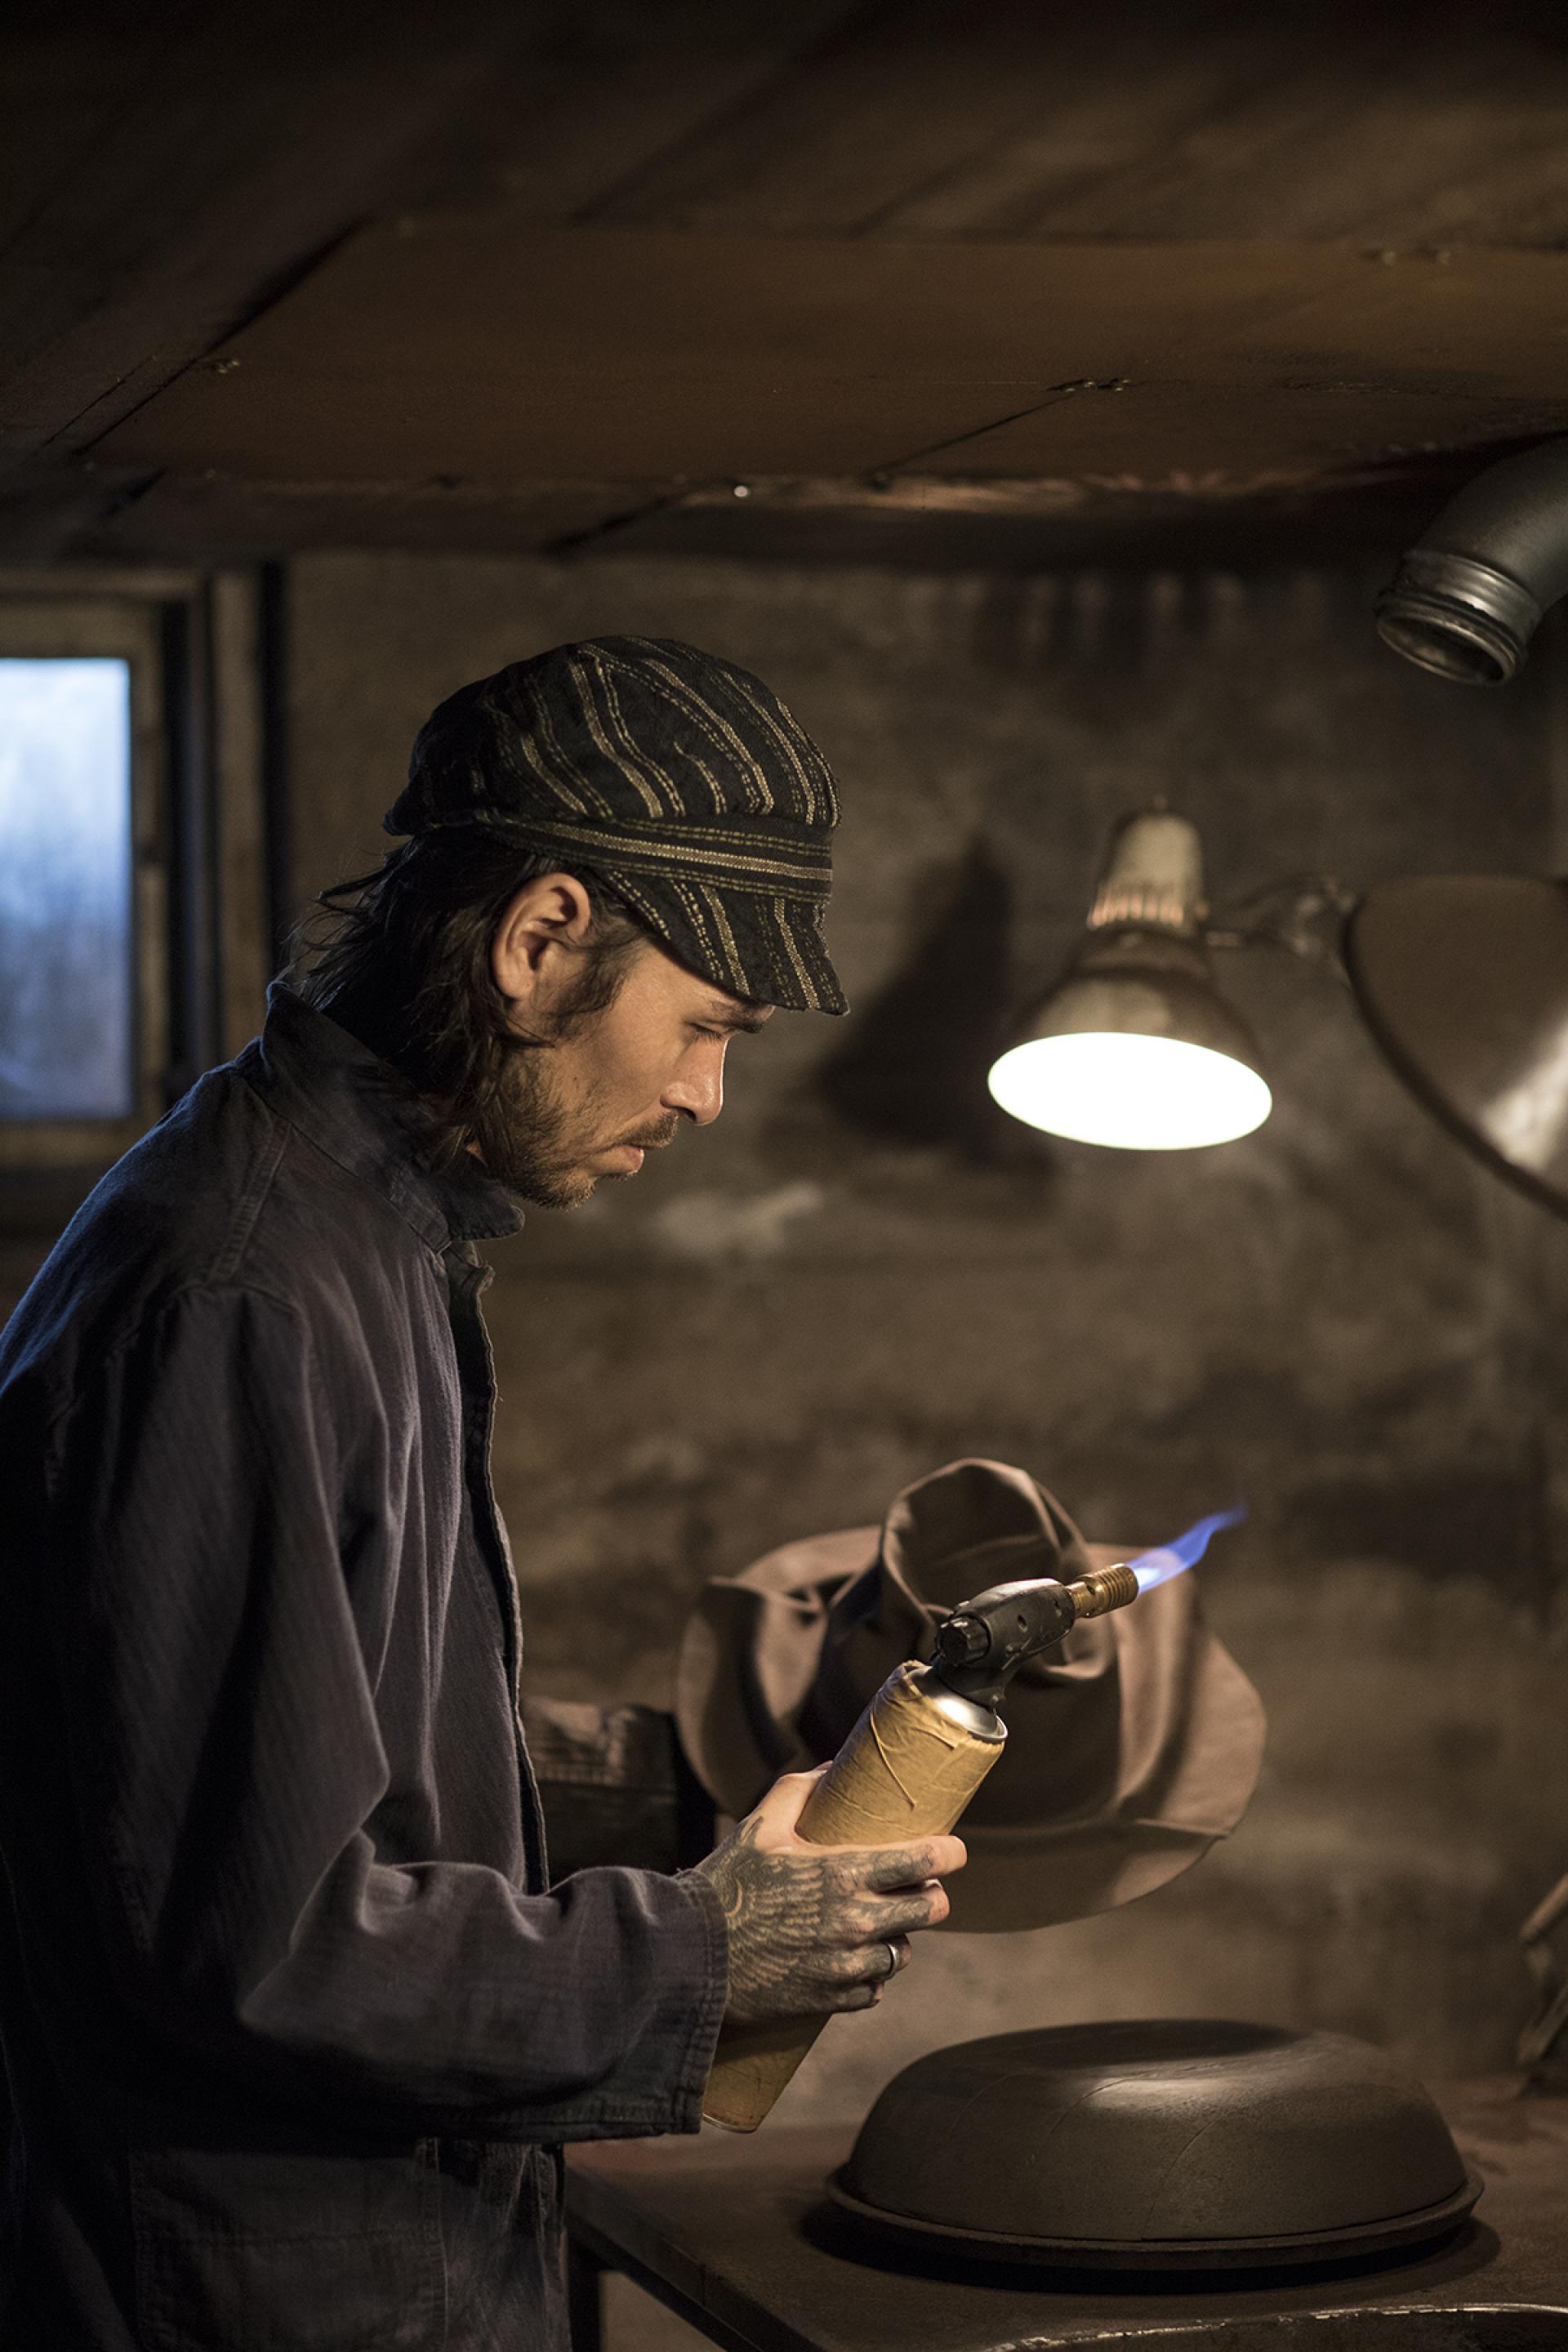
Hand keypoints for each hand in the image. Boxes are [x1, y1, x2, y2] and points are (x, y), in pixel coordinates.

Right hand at [692, 1770, 965, 2028]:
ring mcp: (847, 1966)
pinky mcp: (834, 2000)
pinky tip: (854, 1958)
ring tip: (879, 1921)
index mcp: (843, 1874)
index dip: (949, 1853)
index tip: (954, 1848)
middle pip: (931, 1910)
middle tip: (918, 1884)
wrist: (692, 1958)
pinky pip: (876, 1988)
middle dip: (931, 1893)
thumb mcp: (761, 1826)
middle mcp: (855, 1922)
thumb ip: (800, 1791)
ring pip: (905, 1951)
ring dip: (899, 1934)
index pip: (924, 1862)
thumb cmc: (727, 1885)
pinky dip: (872, 1973)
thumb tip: (832, 1769)